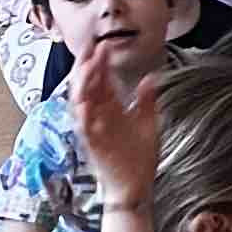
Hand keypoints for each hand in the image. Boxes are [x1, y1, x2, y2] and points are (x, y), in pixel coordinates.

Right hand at [70, 35, 157, 206]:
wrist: (136, 186)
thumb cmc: (140, 157)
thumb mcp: (148, 123)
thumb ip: (147, 101)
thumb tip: (150, 78)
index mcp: (112, 109)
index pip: (102, 80)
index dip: (101, 63)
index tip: (104, 45)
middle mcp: (100, 116)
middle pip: (88, 85)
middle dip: (88, 66)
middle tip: (91, 48)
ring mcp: (94, 129)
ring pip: (81, 102)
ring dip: (82, 84)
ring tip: (87, 67)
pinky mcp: (92, 144)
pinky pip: (83, 128)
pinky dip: (83, 115)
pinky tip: (84, 102)